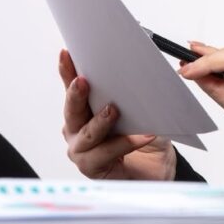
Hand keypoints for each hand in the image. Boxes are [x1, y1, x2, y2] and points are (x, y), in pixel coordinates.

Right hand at [58, 49, 176, 179]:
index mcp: (85, 110)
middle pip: (72, 111)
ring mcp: (83, 151)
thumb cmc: (144, 138)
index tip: (66, 54)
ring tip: (114, 110)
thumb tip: (137, 68)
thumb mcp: (141, 109)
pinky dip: (125, 143)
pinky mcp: (94, 169)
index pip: (73, 88)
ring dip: (100, 121)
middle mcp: (78, 130)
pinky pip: (106, 155)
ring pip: (86, 135)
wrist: (156, 169)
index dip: (68, 71)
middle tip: (83, 81)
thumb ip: (133, 93)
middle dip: (76, 94)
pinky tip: (142, 135)